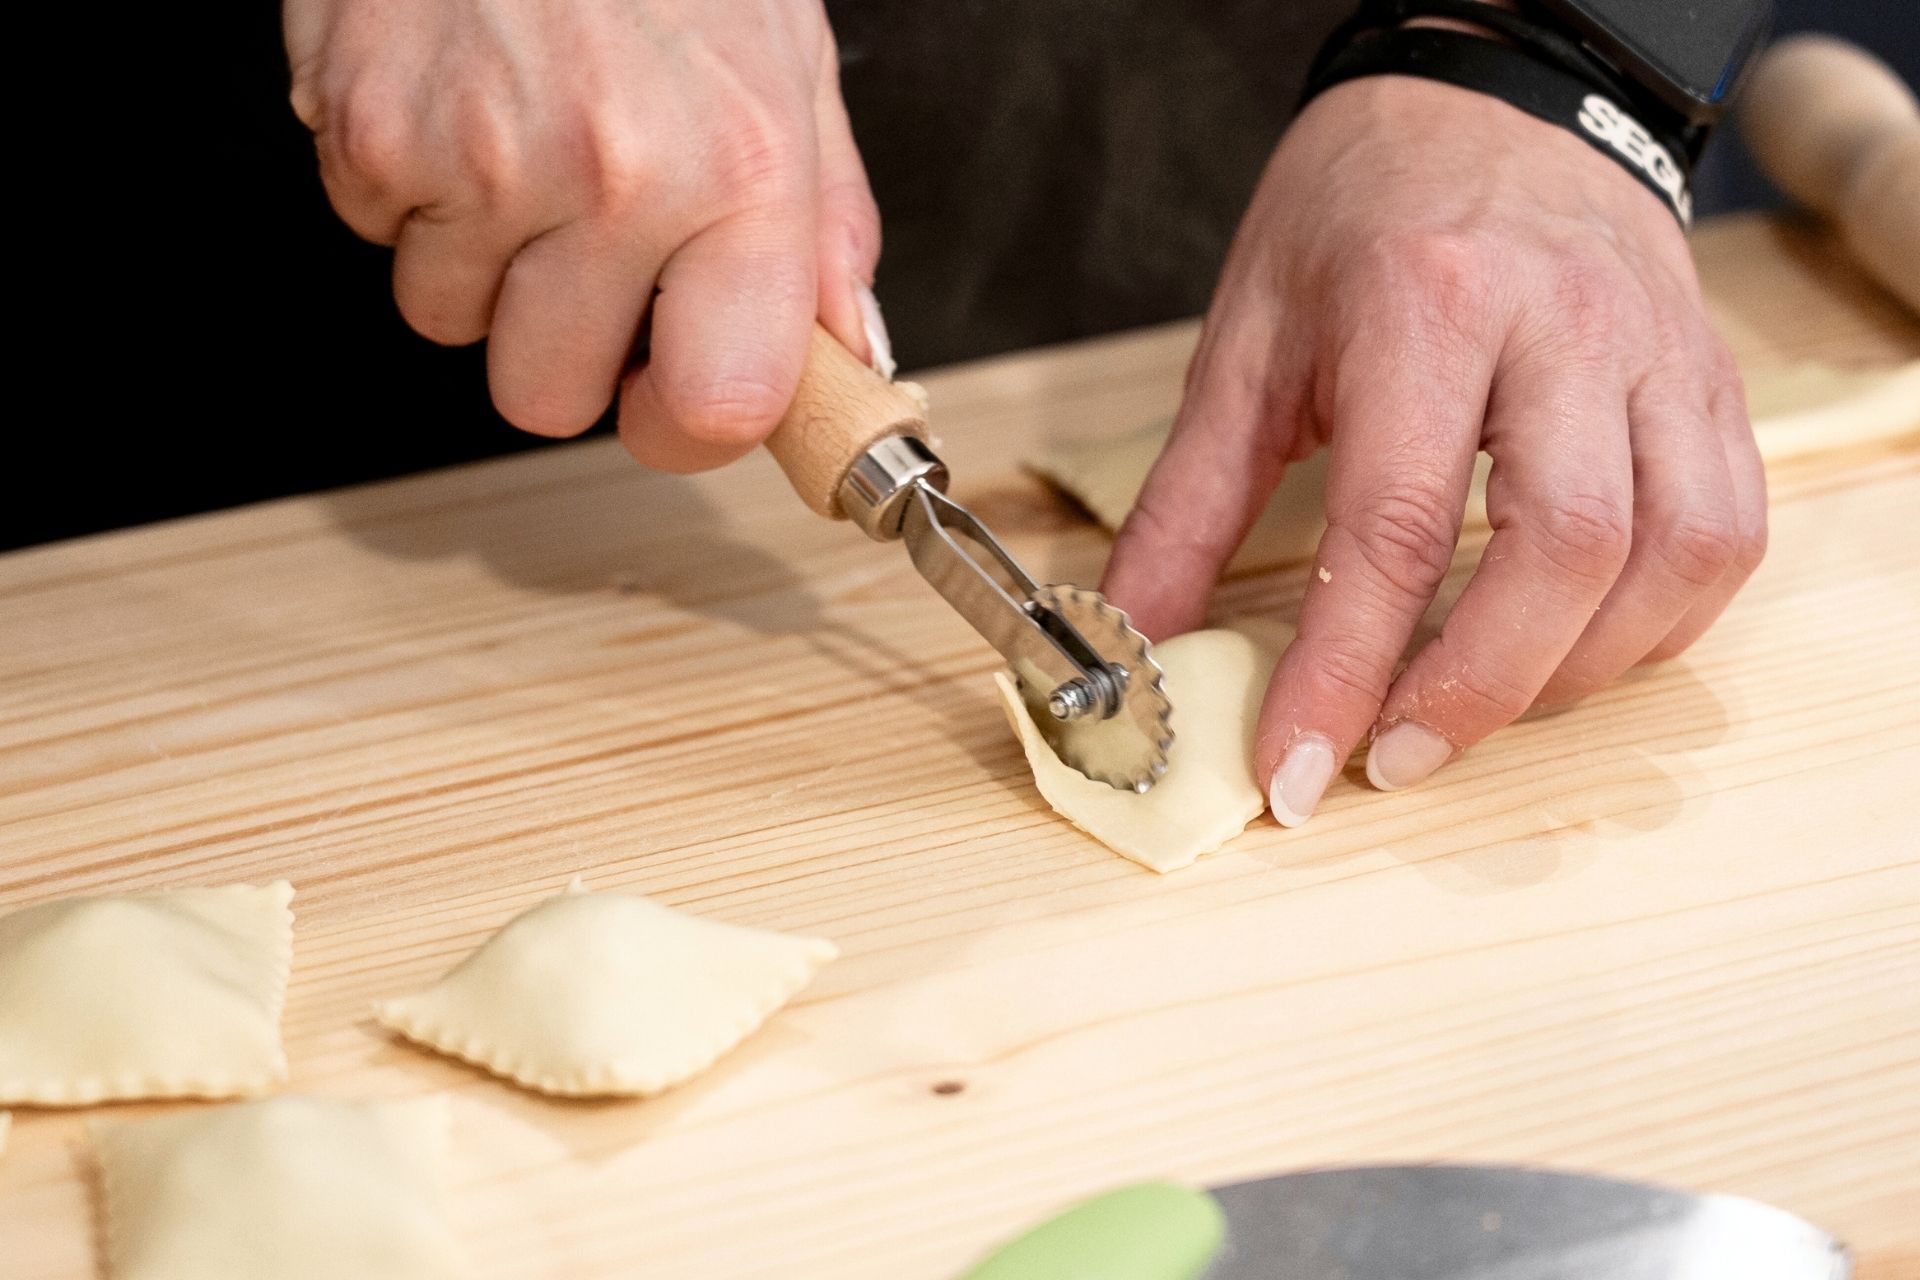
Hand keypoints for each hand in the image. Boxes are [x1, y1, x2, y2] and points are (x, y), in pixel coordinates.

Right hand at [284, 0, 886, 470]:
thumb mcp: (787, 59)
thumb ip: (825, 223)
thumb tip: (846, 351)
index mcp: (744, 174)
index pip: (716, 409)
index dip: (680, 427)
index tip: (669, 401)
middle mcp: (616, 178)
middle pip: (546, 397)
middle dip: (556, 346)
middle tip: (578, 253)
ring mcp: (479, 160)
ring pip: (447, 321)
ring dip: (476, 260)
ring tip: (516, 142)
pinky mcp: (369, 129)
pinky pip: (372, 233)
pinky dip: (404, 185)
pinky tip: (453, 101)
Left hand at [1102, 76, 1765, 825]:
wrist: (1488, 98)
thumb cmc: (1357, 212)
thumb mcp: (1246, 343)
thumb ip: (1188, 504)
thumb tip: (1136, 641)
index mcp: (1426, 306)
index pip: (1395, 529)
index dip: (1343, 674)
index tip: (1297, 772)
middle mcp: (1565, 327)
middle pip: (1565, 553)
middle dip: (1477, 692)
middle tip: (1394, 757)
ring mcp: (1659, 353)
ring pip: (1671, 556)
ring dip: (1574, 671)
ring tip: (1474, 704)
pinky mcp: (1710, 382)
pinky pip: (1725, 536)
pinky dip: (1652, 625)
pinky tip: (1570, 645)